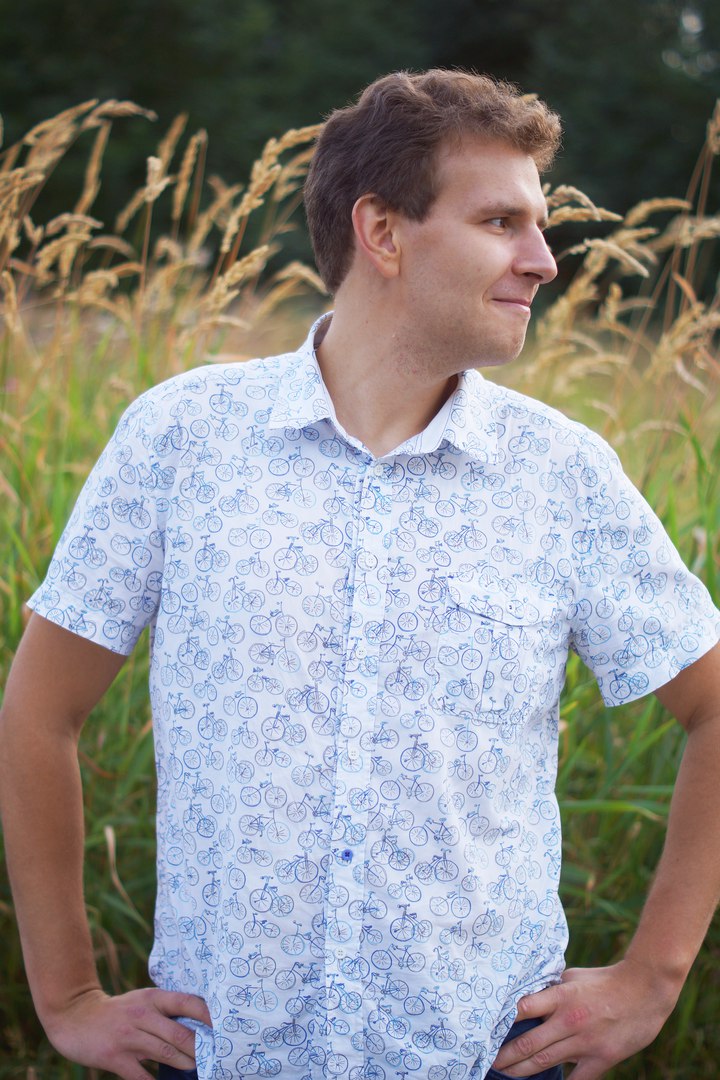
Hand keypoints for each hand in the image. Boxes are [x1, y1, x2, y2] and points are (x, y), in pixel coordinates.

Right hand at [42, 987, 211, 1079]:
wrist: (75, 1016)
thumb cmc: (117, 1011)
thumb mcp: (141, 1001)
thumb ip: (164, 1011)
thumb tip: (198, 1026)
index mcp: (152, 997)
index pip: (187, 1003)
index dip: (208, 1016)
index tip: (224, 1027)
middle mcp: (142, 1013)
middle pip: (180, 1032)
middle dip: (200, 1048)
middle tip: (216, 1057)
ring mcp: (128, 1036)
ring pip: (165, 1053)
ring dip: (186, 1064)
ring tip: (199, 1069)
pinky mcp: (115, 1057)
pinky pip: (142, 1076)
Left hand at [490, 959, 678, 1079]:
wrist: (645, 989)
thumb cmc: (606, 980)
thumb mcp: (574, 976)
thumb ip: (552, 988)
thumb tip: (530, 995)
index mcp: (560, 995)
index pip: (523, 1008)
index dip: (503, 1020)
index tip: (486, 1028)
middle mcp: (569, 1019)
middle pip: (529, 1042)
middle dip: (506, 1055)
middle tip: (488, 1061)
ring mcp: (585, 1041)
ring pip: (545, 1061)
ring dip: (522, 1070)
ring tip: (504, 1074)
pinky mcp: (602, 1058)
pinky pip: (577, 1079)